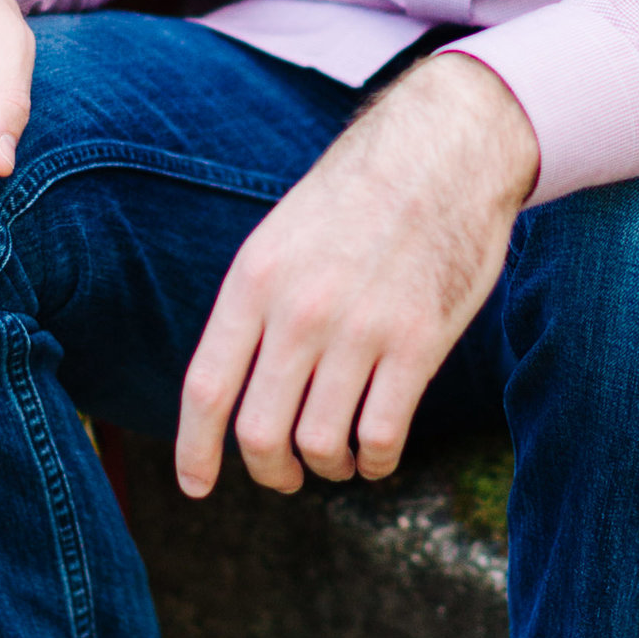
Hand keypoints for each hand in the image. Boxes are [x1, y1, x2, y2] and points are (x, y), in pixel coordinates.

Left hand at [175, 56, 540, 497]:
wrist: (444, 150)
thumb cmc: (358, 197)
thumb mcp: (282, 236)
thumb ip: (255, 306)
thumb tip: (231, 391)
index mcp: (254, 279)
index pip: (206, 388)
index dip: (194, 451)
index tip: (197, 487)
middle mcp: (299, 308)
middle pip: (259, 432)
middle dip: (270, 471)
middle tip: (286, 475)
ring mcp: (359, 328)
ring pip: (320, 443)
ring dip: (326, 467)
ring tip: (336, 459)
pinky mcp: (418, 342)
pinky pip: (381, 435)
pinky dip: (374, 461)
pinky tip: (377, 453)